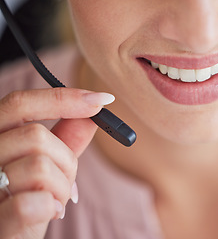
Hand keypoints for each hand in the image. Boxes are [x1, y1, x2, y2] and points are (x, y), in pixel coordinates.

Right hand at [0, 88, 113, 238]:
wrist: (7, 236)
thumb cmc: (27, 199)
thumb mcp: (46, 166)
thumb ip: (64, 139)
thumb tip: (92, 113)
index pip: (20, 103)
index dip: (63, 98)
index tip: (102, 100)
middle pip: (36, 136)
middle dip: (66, 161)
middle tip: (66, 182)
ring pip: (40, 167)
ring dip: (61, 188)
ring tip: (53, 201)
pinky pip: (34, 202)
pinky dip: (52, 207)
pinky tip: (48, 213)